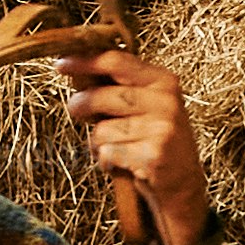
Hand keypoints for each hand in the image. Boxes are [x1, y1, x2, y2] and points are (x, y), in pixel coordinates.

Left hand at [63, 43, 209, 244]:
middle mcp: (165, 101)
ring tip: (114, 146)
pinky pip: (107, 152)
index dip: (84, 62)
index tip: (61, 64)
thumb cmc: (155, 140)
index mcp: (162, 81)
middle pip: (102, 95)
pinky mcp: (153, 155)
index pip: (116, 61)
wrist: (183, 183)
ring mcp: (161, 128)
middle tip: (77, 111)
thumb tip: (76, 72)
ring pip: (101, 129)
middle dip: (81, 105)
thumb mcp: (146, 104)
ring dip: (97, 142)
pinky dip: (106, 161)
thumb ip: (119, 86)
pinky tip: (122, 163)